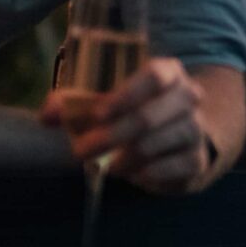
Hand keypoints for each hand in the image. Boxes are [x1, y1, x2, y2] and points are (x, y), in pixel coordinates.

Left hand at [44, 57, 214, 192]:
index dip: (125, 95)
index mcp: (168, 72)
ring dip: (124, 158)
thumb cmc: (131, 112)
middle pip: (150, 115)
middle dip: (111, 136)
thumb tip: (47, 116)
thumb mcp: (103, 101)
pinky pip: (174, 167)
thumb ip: (71, 104)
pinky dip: (149, 173)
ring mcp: (196, 128)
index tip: (97, 114)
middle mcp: (188, 97)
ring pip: (158, 143)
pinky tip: (133, 174)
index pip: (154, 76)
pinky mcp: (198, 159)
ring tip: (105, 166)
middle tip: (80, 151)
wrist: (177, 138)